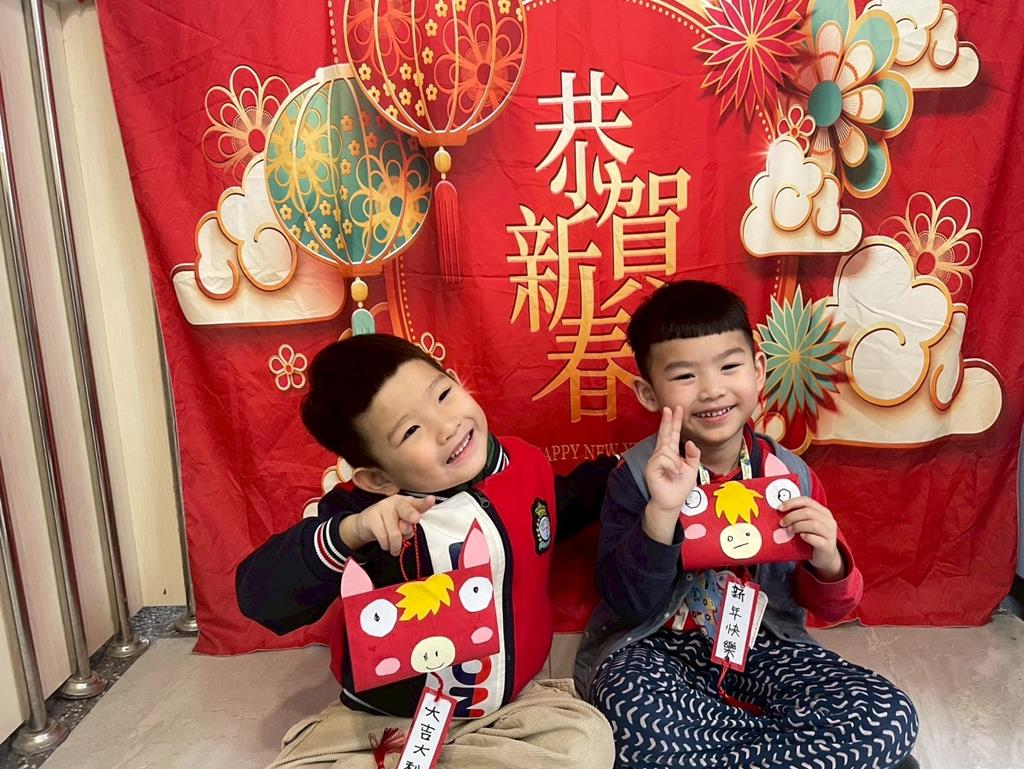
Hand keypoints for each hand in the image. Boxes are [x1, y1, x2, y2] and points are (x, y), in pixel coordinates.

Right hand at [341, 495, 435, 555]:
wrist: (366, 524)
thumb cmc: (390, 524)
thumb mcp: (402, 525)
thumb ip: (409, 526)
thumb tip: (407, 528)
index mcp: (407, 503)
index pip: (417, 503)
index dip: (424, 503)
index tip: (431, 500)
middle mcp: (395, 502)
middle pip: (406, 510)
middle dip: (410, 516)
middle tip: (409, 527)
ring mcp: (382, 507)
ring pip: (395, 533)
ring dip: (395, 546)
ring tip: (394, 548)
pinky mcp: (371, 517)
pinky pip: (383, 537)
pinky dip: (386, 545)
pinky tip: (386, 545)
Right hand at [642, 406, 700, 544]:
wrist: (672, 502)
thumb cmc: (679, 487)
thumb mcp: (692, 469)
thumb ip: (693, 455)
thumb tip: (688, 442)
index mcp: (671, 453)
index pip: (673, 434)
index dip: (674, 422)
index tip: (677, 409)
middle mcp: (662, 454)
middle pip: (665, 434)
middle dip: (668, 421)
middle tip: (670, 408)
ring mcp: (655, 460)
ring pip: (667, 450)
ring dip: (675, 461)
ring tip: (676, 472)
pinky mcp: (651, 467)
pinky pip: (664, 459)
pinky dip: (672, 466)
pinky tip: (672, 473)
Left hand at [778, 497, 843, 580]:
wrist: (825, 557)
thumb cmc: (813, 538)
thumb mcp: (807, 524)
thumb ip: (798, 516)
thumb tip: (779, 511)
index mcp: (823, 511)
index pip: (806, 501)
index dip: (791, 503)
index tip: (779, 508)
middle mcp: (828, 520)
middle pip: (808, 512)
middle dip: (791, 516)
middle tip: (782, 523)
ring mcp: (830, 533)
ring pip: (813, 524)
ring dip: (797, 526)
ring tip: (789, 531)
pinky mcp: (827, 545)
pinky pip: (816, 539)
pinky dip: (807, 537)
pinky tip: (801, 537)